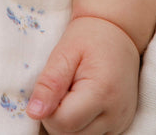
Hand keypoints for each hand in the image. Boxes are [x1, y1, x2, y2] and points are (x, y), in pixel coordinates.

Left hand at [27, 16, 139, 134]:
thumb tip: (33, 113)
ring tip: (74, 92)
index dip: (49, 109)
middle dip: (58, 116)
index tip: (54, 86)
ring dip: (70, 122)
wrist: (119, 30)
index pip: (63, 122)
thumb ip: (49, 83)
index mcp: (102, 92)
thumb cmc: (89, 36)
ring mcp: (121, 122)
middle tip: (64, 86)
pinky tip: (84, 101)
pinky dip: (82, 123)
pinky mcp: (122, 125)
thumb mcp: (65, 52)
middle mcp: (116, 113)